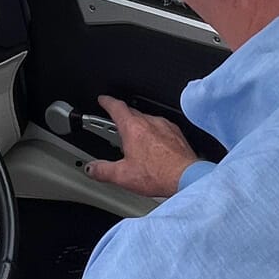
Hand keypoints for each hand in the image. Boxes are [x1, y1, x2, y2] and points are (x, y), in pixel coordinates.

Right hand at [85, 96, 199, 197]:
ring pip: (148, 120)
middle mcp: (150, 122)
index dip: (107, 102)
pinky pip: (162, 128)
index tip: (103, 100)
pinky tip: (155, 148)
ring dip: (140, 127)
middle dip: (123, 116)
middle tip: (116, 125)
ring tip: (136, 142)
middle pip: (133, 112)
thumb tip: (92, 169)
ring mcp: (166, 127)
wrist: (187, 178)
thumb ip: (103, 170)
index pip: (117, 107)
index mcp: (133, 128)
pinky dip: (155, 134)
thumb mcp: (123, 176)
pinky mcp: (177, 134)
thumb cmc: (159, 175)